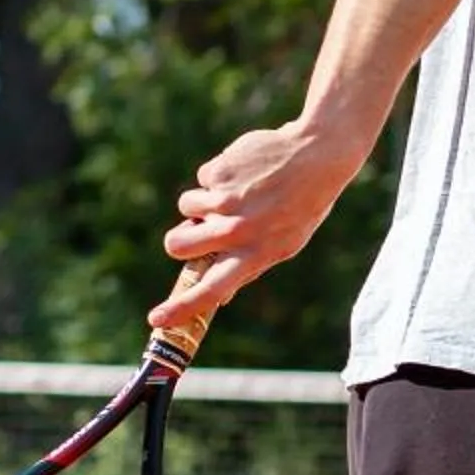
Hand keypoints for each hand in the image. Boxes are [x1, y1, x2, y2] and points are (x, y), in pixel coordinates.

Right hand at [150, 119, 351, 326]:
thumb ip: (249, 268)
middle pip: (178, 245)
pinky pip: (203, 178)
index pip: (212, 289)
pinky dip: (220, 176)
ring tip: (237, 193)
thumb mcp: (284, 244)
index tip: (156, 318)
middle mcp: (237, 231)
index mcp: (256, 254)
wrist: (318, 155)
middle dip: (179, 239)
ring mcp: (226, 200)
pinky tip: (248, 170)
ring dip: (202, 202)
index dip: (181, 307)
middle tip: (194, 230)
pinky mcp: (220, 172)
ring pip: (186, 206)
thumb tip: (219, 297)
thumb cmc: (303, 206)